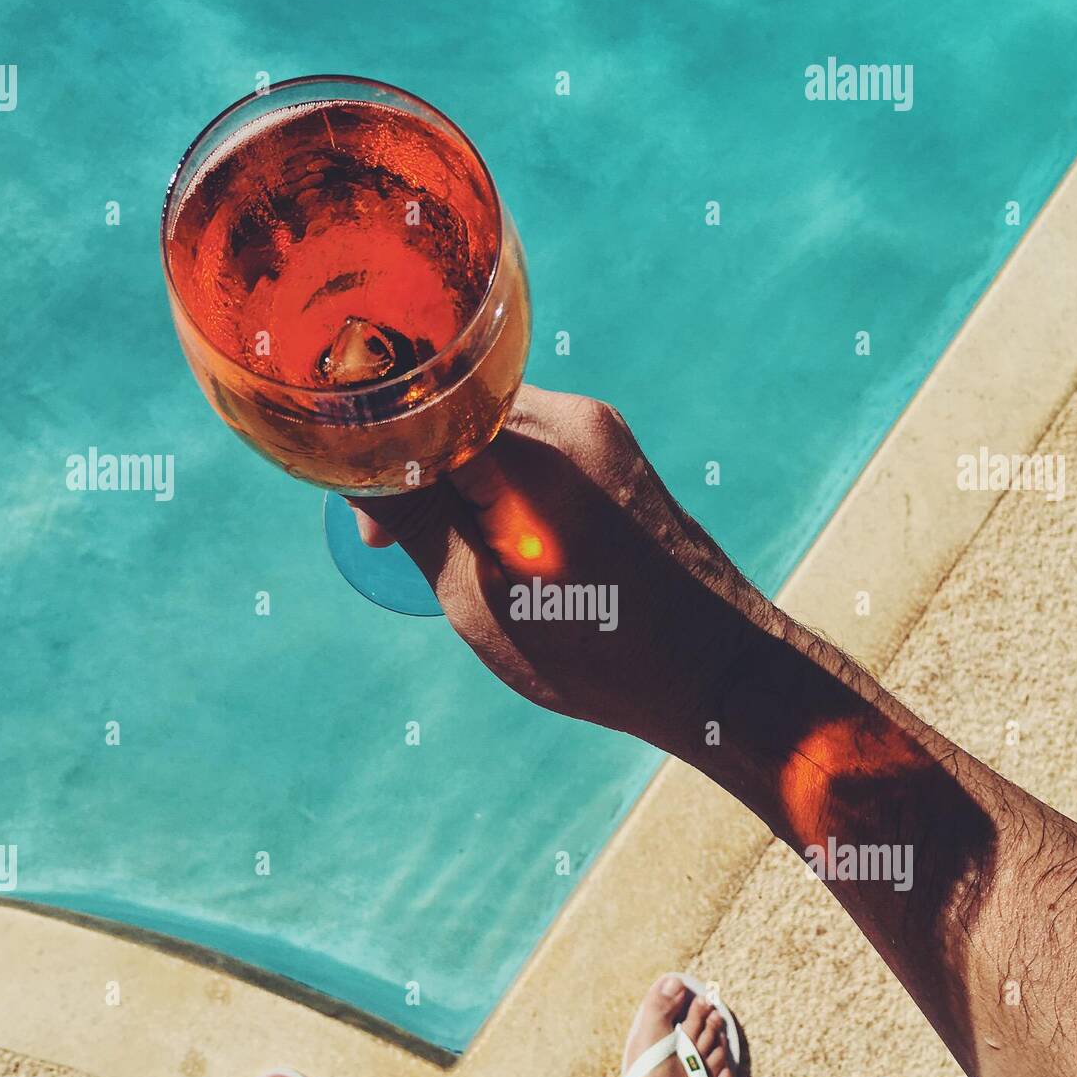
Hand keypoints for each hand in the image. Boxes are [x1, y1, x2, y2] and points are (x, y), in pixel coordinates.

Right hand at [353, 385, 777, 757]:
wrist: (719, 670)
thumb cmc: (599, 651)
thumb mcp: (481, 598)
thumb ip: (418, 520)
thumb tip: (358, 465)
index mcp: (528, 449)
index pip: (415, 406)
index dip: (377, 457)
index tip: (372, 528)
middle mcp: (570, 418)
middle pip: (452, 406)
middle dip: (414, 468)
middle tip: (400, 545)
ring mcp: (600, 431)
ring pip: (489, 425)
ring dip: (457, 477)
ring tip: (466, 556)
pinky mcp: (617, 452)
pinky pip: (530, 443)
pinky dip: (499, 482)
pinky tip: (508, 543)